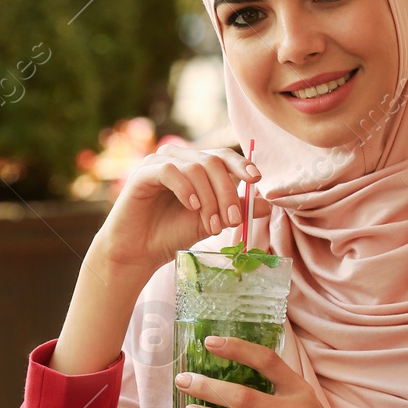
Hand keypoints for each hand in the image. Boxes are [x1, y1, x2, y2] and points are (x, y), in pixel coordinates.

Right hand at [95, 143, 271, 274]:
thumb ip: (236, 210)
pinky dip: (186, 189)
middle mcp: (176, 158)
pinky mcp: (142, 173)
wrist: (140, 251)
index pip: (222, 155)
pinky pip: (170, 171)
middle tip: (233, 220)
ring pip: (195, 166)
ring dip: (209, 198)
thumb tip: (268, 204)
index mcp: (193, 165)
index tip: (255, 179)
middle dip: (228, 191)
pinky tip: (192, 207)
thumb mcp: (212, 221)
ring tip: (210, 224)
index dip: (241, 163)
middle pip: (213, 161)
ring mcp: (157, 163)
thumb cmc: (172, 233)